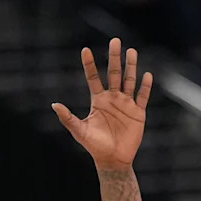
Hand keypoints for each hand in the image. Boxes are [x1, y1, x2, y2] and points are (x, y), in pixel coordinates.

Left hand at [53, 39, 152, 170]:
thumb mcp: (79, 131)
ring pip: (129, 80)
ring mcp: (126, 104)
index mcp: (98, 100)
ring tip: (131, 51)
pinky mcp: (138, 113)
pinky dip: (144, 87)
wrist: (113, 160)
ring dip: (131, 66)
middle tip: (115, 41)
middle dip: (114, 57)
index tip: (85, 50)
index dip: (89, 64)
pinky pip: (142, 97)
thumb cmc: (95, 146)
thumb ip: (68, 117)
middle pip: (114, 73)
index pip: (93, 77)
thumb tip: (54, 104)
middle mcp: (113, 98)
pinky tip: (146, 75)